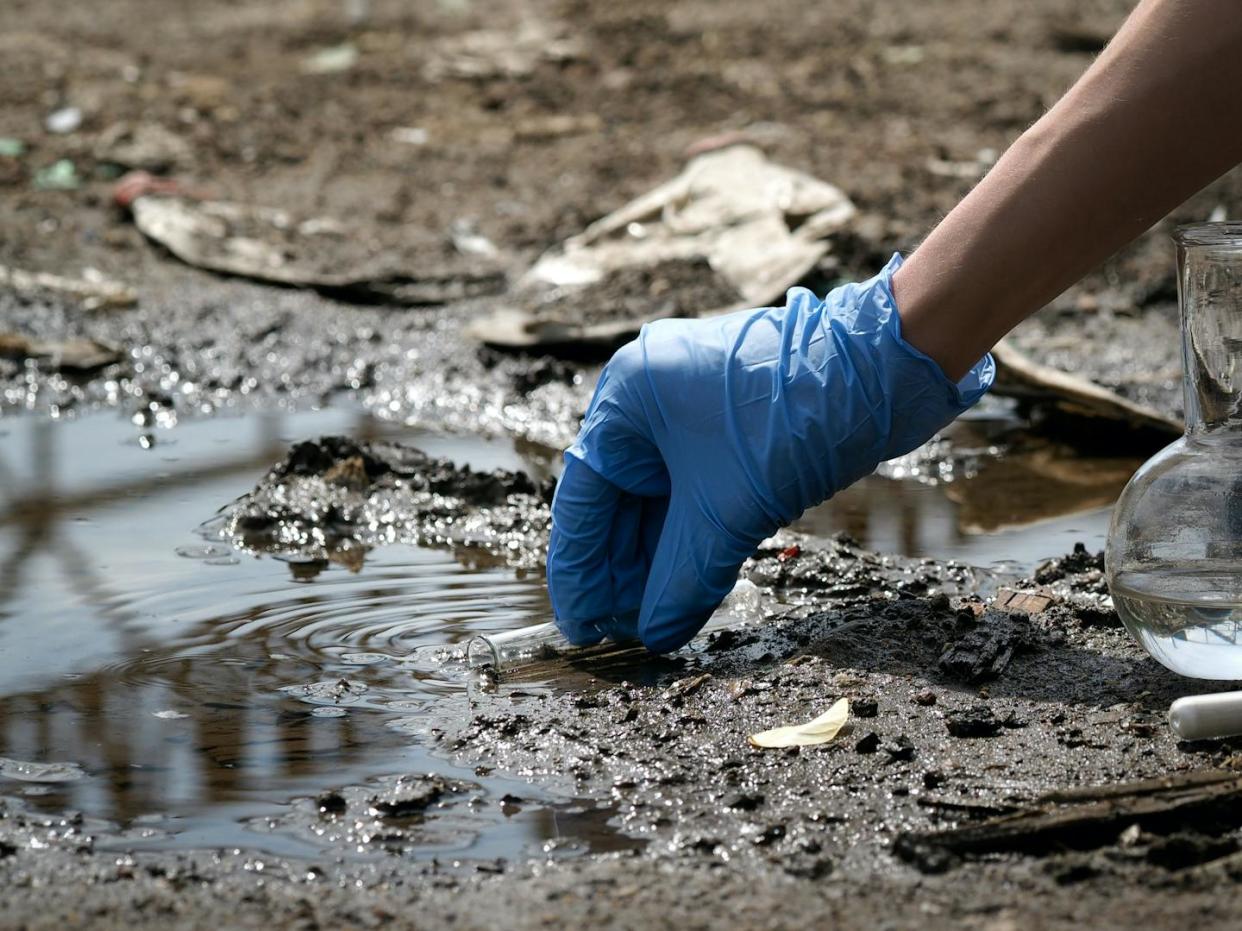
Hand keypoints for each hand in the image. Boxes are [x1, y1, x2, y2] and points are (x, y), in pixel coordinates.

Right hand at [547, 254, 992, 652]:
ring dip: (656, 561)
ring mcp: (688, 411)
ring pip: (658, 501)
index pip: (584, 497)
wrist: (883, 370)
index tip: (581, 627)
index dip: (579, 569)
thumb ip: (683, 578)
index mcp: (626, 399)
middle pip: (618, 502)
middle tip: (619, 634)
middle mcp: (647, 399)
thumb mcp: (728, 510)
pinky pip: (693, 492)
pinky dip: (689, 539)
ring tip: (652, 621)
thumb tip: (656, 633)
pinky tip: (686, 587)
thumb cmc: (795, 417)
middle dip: (621, 571)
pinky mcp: (727, 427)